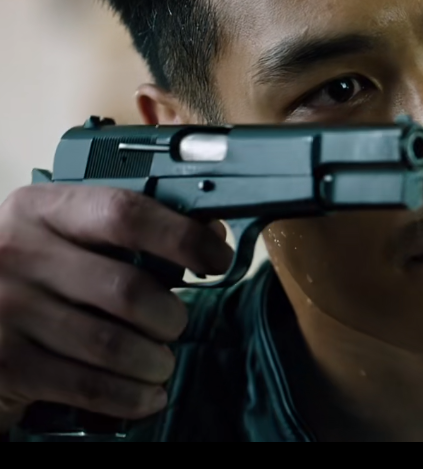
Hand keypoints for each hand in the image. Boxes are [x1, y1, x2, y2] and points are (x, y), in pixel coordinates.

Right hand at [0, 184, 231, 433]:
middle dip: (169, 316)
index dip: (183, 237)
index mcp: (40, 211)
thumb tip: (210, 235)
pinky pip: (91, 387)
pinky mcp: (7, 365)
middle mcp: (17, 254)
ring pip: (114, 345)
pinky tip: (146, 394)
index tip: (216, 258)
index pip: (126, 213)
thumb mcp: (62, 236)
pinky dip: (132, 396)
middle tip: (173, 325)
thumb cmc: (30, 274)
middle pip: (128, 290)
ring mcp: (7, 310)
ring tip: (159, 362)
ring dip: (154, 362)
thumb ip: (126, 232)